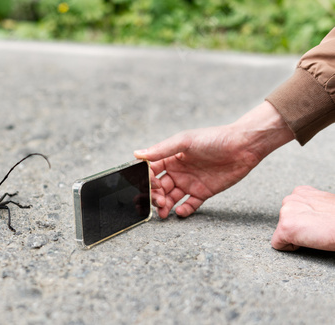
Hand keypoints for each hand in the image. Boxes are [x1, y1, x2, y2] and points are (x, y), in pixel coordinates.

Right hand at [134, 125, 261, 217]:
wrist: (244, 146)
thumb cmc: (214, 138)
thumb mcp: (185, 141)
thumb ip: (161, 149)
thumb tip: (137, 154)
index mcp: (171, 157)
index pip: (152, 171)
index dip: (148, 180)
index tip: (150, 185)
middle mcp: (178, 171)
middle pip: (159, 187)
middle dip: (155, 196)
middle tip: (158, 201)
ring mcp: (190, 182)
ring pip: (171, 198)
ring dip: (165, 205)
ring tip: (164, 212)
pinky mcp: (203, 192)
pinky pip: (190, 204)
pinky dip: (184, 210)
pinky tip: (180, 212)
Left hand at [271, 186, 334, 250]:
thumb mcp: (325, 204)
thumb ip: (310, 205)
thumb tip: (306, 215)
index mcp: (301, 192)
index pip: (291, 211)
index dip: (303, 221)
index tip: (317, 223)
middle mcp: (290, 199)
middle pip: (284, 220)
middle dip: (297, 228)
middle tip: (317, 230)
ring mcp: (285, 213)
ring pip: (281, 232)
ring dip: (295, 236)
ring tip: (314, 234)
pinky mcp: (284, 228)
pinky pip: (277, 244)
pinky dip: (289, 248)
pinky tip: (306, 242)